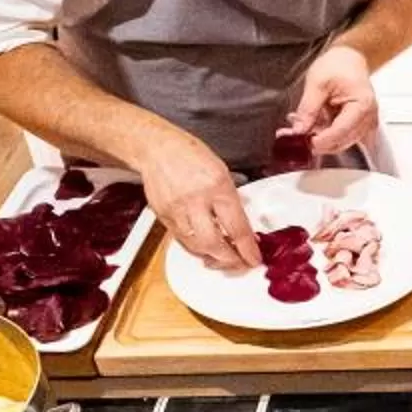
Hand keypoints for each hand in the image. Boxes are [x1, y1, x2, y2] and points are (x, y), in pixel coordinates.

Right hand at [136, 121, 259, 271]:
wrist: (157, 148)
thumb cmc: (190, 155)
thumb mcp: (222, 171)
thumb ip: (231, 199)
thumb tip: (243, 226)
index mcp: (217, 186)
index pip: (236, 227)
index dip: (247, 249)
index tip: (254, 258)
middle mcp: (196, 200)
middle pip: (214, 243)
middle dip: (230, 260)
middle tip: (239, 263)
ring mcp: (177, 210)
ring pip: (196, 246)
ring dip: (212, 258)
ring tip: (223, 258)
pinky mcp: (163, 216)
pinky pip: (181, 240)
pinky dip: (195, 249)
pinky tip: (204, 249)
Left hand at [291, 44, 381, 157]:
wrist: (348, 59)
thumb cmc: (339, 65)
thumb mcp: (317, 83)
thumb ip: (308, 109)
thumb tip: (299, 130)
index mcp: (362, 106)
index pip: (340, 132)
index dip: (321, 140)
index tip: (303, 142)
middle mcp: (367, 118)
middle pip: (341, 142)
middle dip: (318, 141)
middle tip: (296, 135)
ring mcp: (364, 124)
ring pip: (339, 143)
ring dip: (319, 138)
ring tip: (301, 125)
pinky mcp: (357, 126)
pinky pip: (340, 137)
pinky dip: (324, 134)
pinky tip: (311, 125)